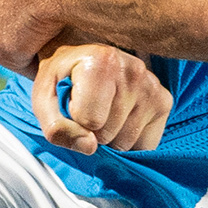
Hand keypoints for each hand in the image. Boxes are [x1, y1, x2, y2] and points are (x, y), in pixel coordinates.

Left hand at [33, 43, 168, 153]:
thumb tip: (89, 147)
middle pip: (108, 135)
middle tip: (87, 110)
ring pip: (126, 143)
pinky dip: (130, 140)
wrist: (82, 61)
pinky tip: (120, 118)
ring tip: (103, 111)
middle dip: (92, 132)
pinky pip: (145, 145)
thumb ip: (56, 126)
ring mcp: (152, 86)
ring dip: (110, 137)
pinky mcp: (164, 101)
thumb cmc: (62, 78)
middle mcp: (133, 70)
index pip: (89, 121)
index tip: (72, 105)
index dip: (74, 123)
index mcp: (102, 61)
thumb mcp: (43, 99)